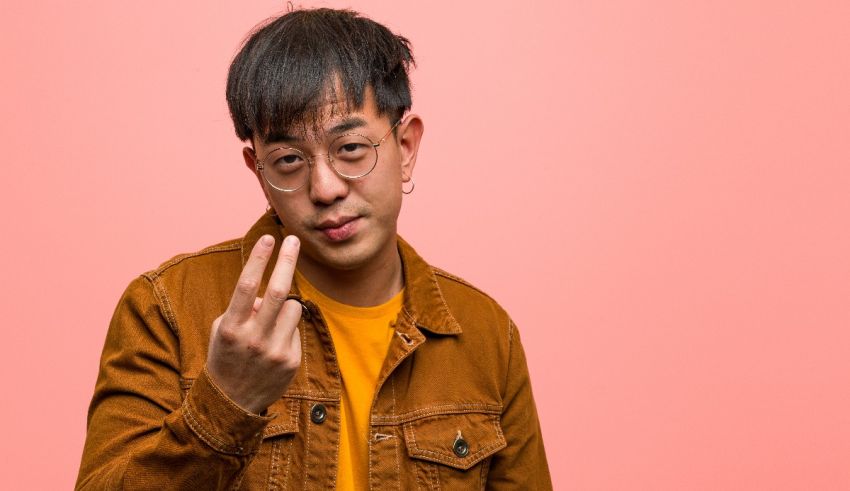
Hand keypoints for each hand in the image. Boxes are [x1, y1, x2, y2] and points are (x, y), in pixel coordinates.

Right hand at [206, 234, 302, 413]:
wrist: (232, 403)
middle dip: (287, 260)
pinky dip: (286, 328)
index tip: (268, 238)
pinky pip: (295, 328)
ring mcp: (274, 350)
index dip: (259, 258)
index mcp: (231, 327)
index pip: (247, 285)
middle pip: (278, 290)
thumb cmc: (226, 356)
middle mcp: (253, 338)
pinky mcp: (291, 360)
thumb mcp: (222, 329)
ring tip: (269, 324)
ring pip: (292, 307)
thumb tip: (268, 292)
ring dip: (284, 305)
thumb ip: (242, 307)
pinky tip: (273, 346)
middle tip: (294, 240)